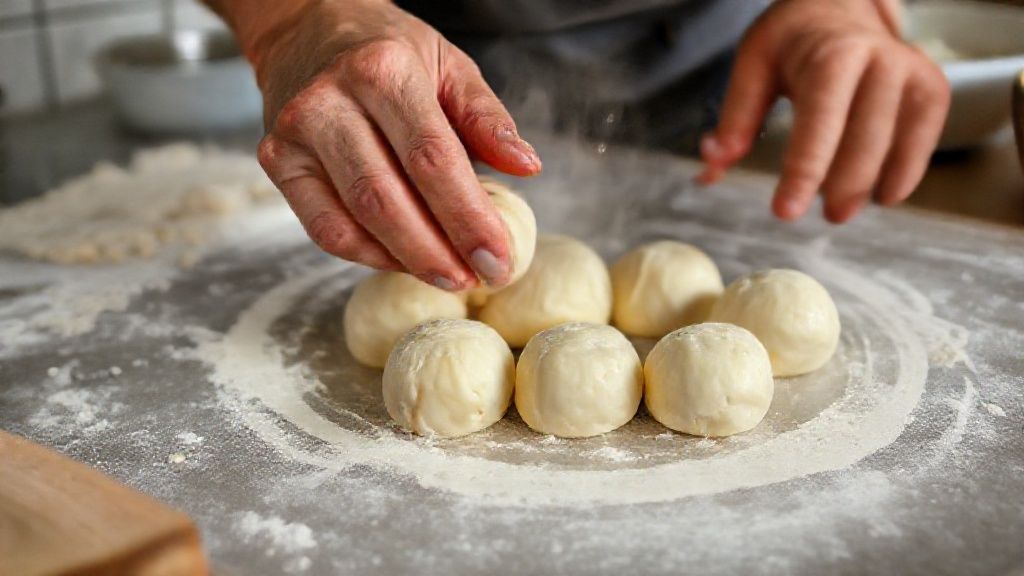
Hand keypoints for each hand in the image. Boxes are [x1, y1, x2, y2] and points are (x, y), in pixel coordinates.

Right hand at [234, 0, 540, 289]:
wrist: (305, 29)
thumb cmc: (387, 50)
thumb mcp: (448, 65)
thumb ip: (486, 118)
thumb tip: (527, 167)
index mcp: (383, 70)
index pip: (432, 159)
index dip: (467, 218)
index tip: (499, 258)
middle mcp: (330, 100)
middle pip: (388, 197)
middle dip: (438, 251)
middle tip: (478, 278)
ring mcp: (295, 133)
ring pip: (353, 219)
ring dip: (406, 259)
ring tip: (448, 276)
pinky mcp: (276, 160)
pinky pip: (323, 227)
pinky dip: (366, 254)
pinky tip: (402, 259)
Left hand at [699, 0, 949, 222]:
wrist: (841, 2)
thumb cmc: (792, 40)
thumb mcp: (754, 64)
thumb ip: (736, 118)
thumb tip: (710, 170)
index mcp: (830, 54)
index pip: (820, 120)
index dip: (804, 170)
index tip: (785, 212)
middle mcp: (878, 58)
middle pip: (865, 135)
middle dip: (843, 183)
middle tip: (825, 217)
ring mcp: (909, 70)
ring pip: (896, 138)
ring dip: (870, 182)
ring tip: (841, 210)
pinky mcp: (930, 85)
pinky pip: (927, 134)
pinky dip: (908, 169)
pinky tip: (886, 194)